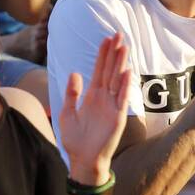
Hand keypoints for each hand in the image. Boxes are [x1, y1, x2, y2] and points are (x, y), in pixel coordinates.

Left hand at [58, 33, 129, 184]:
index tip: (106, 39)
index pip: (99, 70)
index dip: (102, 55)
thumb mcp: (68, 114)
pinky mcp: (118, 116)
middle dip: (114, 53)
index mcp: (92, 96)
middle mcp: (104, 97)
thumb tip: (75, 73)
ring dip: (121, 63)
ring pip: (118, 80)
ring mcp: (112, 106)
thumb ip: (72, 94)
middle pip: (110, 70)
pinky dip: (125, 85)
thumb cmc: (75, 139)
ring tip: (124, 46)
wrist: (83, 160)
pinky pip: (122, 98)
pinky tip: (127, 71)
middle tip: (118, 34)